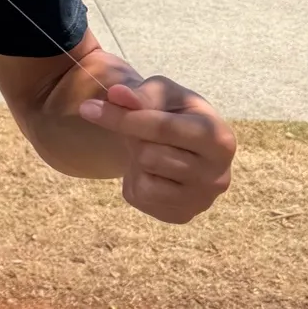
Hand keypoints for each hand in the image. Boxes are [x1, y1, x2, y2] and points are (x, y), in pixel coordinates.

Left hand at [79, 78, 235, 224]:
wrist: (184, 144)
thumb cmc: (174, 112)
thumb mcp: (163, 93)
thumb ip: (141, 94)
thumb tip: (116, 95)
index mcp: (220, 139)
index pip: (163, 128)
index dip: (122, 117)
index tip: (87, 108)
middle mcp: (218, 175)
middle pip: (149, 154)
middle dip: (135, 139)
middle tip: (142, 132)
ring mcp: (201, 200)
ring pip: (144, 179)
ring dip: (137, 161)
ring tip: (152, 150)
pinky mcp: (181, 215)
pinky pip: (140, 198)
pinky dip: (137, 181)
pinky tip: (153, 172)